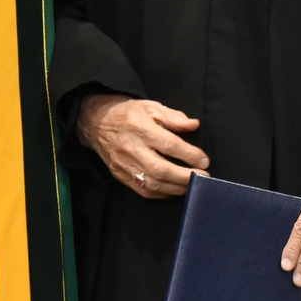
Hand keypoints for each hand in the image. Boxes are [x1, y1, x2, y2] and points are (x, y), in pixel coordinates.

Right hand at [78, 93, 208, 197]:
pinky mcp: (120, 175)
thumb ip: (173, 116)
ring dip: (175, 188)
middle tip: (203, 177)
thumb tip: (193, 125)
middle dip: (185, 177)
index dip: (189, 154)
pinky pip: (142, 190)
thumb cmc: (127, 113)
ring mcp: (125, 165)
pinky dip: (161, 194)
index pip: (169, 145)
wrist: (95, 122)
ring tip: (192, 185)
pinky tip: (173, 190)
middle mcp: (132, 149)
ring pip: (152, 184)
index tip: (204, 161)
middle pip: (161, 169)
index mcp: (141, 128)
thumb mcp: (151, 106)